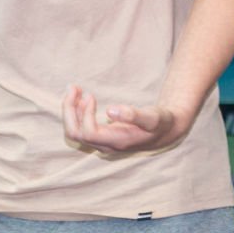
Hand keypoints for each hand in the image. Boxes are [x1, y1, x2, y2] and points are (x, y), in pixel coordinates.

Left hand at [61, 85, 186, 153]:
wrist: (164, 132)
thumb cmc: (160, 122)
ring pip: (74, 131)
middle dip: (69, 109)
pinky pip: (79, 128)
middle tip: (73, 87)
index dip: (84, 113)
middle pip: (75, 133)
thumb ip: (134, 115)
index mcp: (117, 142)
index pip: (88, 133)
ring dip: (70, 109)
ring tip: (75, 89)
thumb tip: (110, 110)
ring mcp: (102, 143)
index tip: (91, 95)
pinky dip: (75, 112)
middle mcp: (106, 146)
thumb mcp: (152, 117)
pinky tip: (81, 98)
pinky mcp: (100, 138)